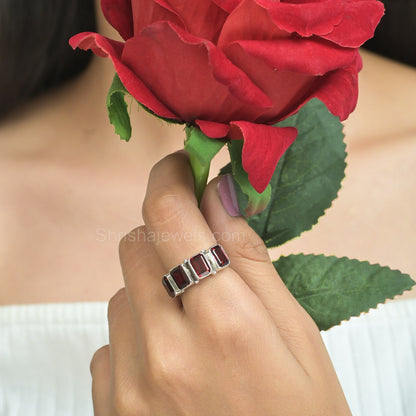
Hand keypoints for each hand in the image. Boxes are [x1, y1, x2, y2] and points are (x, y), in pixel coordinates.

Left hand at [91, 151, 350, 415]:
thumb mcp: (297, 334)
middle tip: (196, 252)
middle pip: (134, 244)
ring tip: (190, 323)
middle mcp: (164, 349)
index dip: (169, 177)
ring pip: (120, 292)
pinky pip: (107, 341)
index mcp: (225, 322)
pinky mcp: (109, 407)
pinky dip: (135, 334)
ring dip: (151, 289)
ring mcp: (127, 383)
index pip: (169, 216)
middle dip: (163, 234)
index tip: (179, 166)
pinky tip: (169, 362)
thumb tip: (220, 195)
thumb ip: (251, 258)